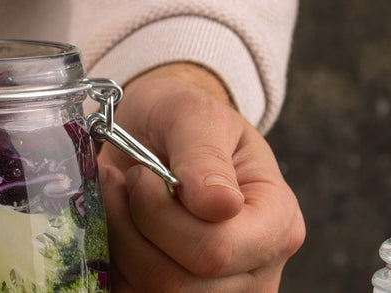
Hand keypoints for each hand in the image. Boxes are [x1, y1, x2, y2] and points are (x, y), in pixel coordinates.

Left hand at [98, 63, 304, 291]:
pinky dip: (113, 262)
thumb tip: (220, 205)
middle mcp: (257, 270)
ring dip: (118, 242)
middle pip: (179, 283)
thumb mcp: (196, 115)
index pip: (217, 250)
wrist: (164, 135)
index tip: (144, 172)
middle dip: (133, 229)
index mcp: (277, 224)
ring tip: (117, 198)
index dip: (162, 216)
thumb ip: (205, 155)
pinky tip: (118, 224)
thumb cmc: (186, 121)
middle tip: (124, 182)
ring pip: (151, 292)